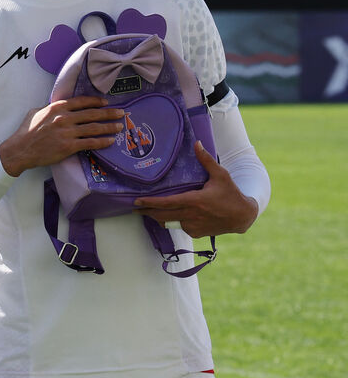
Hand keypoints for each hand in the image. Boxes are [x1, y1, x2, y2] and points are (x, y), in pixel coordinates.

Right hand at [0, 97, 126, 176]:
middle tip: (121, 113)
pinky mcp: (69, 146)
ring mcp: (68, 132)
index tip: (106, 103)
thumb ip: (50, 109)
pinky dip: (102, 142)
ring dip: (109, 127)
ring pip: (94, 128)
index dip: (96, 102)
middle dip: (109, 113)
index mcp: (57, 108)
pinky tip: (110, 141)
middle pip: (93, 114)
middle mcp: (65, 118)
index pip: (82, 102)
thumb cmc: (26, 131)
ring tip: (119, 127)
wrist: (20, 150)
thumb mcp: (36, 113)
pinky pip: (90, 143)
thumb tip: (59, 107)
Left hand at [134, 142, 259, 236]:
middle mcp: (191, 215)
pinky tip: (170, 216)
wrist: (242, 217)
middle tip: (135, 207)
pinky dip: (174, 222)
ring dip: (158, 218)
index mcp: (195, 201)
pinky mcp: (196, 233)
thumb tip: (198, 143)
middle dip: (147, 212)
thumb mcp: (221, 175)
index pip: (167, 203)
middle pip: (162, 215)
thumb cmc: (231, 194)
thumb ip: (206, 160)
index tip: (137, 201)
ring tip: (147, 211)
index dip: (150, 203)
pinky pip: (179, 227)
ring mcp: (193, 226)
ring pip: (169, 223)